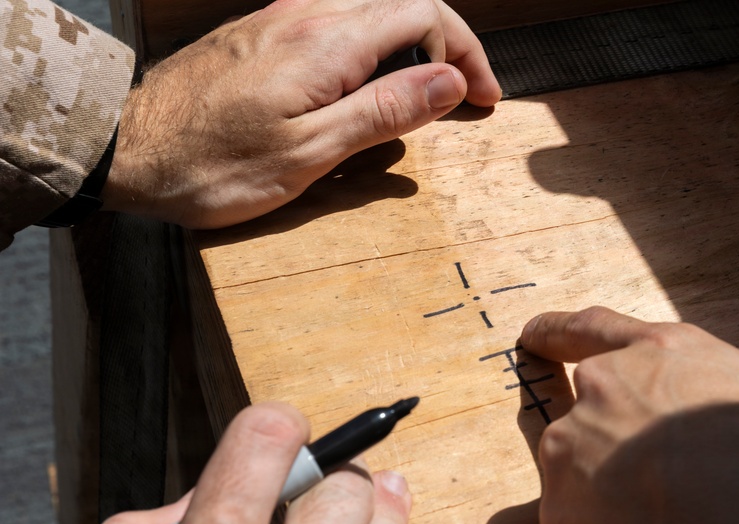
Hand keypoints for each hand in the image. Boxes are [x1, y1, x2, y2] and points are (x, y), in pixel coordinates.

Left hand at [103, 0, 501, 226]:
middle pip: (400, 7)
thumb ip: (383, 112)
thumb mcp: (310, 153)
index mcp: (326, 42)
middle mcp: (304, 15)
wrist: (125, 150)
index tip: (485, 96)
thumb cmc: (211, 165)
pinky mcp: (260, 35)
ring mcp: (279, 19)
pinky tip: (362, 93)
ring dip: (407, 51)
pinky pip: (332, 28)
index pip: (424, 15)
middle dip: (444, 49)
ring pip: (367, 15)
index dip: (466, 53)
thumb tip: (448, 80)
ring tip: (420, 101)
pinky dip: (368, 54)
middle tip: (463, 100)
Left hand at [520, 307, 738, 523]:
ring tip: (661, 522)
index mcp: (661, 354)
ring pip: (577, 461)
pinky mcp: (555, 507)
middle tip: (644, 466)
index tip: (533, 336)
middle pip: (584, 399)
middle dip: (604, 426)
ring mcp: (570, 446)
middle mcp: (603, 387)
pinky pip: (578, 518)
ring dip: (606, 483)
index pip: (594, 328)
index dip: (559, 331)